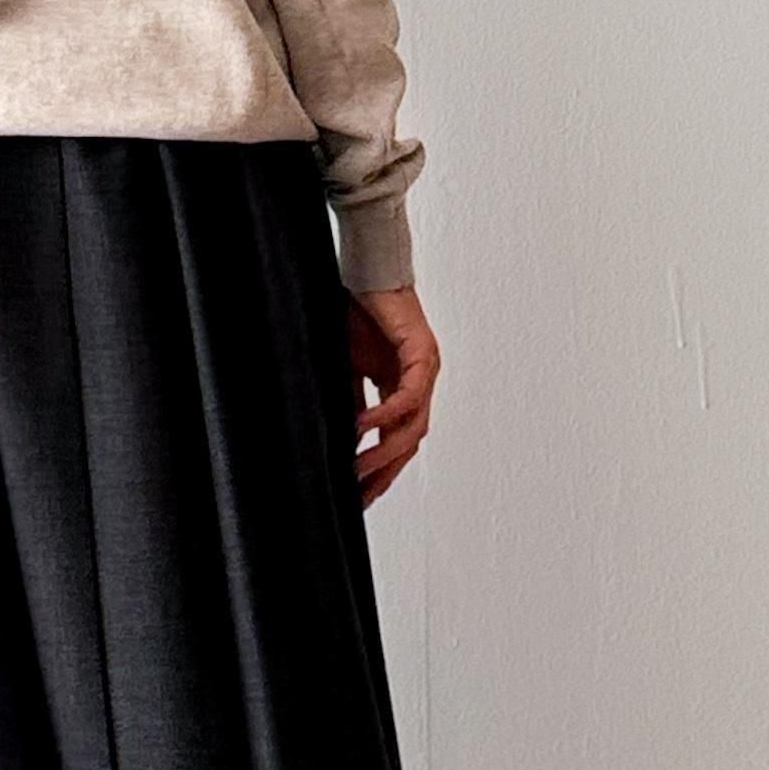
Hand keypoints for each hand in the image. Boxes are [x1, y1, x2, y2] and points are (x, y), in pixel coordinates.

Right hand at [348, 283, 439, 506]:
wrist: (364, 271)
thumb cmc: (355, 311)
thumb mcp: (346, 368)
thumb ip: (351, 403)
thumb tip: (343, 440)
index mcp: (401, 387)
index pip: (395, 440)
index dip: (380, 471)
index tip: (358, 496)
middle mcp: (419, 383)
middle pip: (408, 444)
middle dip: (384, 474)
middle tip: (360, 498)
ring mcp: (425, 370)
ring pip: (412, 427)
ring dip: (385, 452)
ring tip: (357, 469)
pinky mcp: (422, 353)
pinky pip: (408, 397)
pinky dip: (384, 416)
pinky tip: (362, 428)